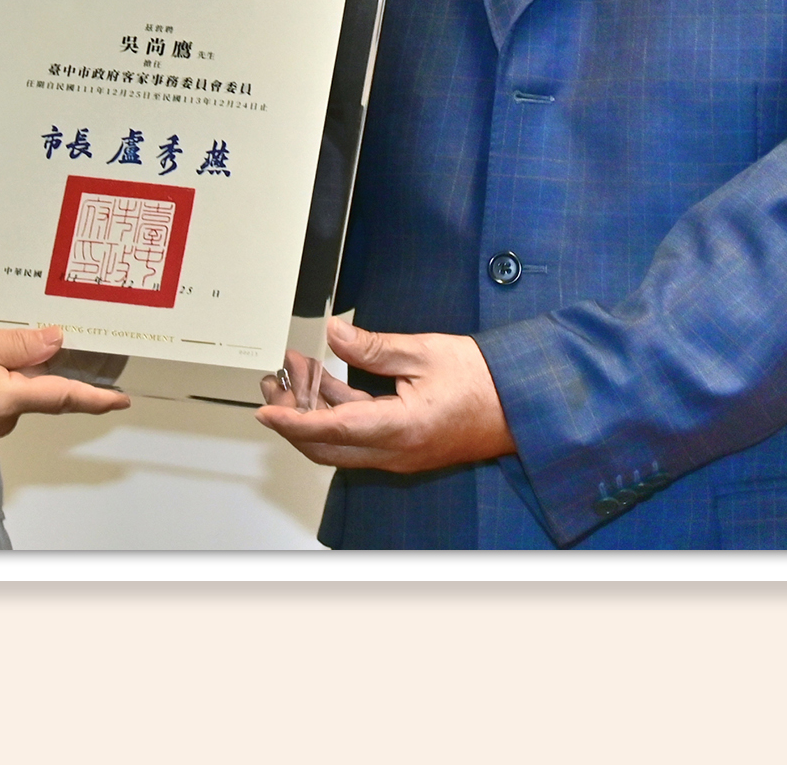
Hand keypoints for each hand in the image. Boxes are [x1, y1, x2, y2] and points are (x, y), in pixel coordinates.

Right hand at [0, 324, 129, 440]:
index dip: (97, 399)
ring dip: (15, 367)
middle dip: (43, 364)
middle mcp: (3, 419)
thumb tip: (58, 342)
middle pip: (41, 389)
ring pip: (17, 390)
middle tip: (42, 331)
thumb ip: (20, 344)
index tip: (123, 400)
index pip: (65, 398)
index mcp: (8, 401)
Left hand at [253, 316, 515, 472]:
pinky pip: (358, 437)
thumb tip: (335, 334)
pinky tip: (325, 383)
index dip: (291, 421)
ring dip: (312, 414)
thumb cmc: (484, 381)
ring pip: (339, 443)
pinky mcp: (404, 446)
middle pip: (325, 446)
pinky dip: (336, 414)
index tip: (264, 411)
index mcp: (400, 428)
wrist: (522, 404)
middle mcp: (396, 451)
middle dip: (292, 417)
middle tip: (272, 384)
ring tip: (294, 374)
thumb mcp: (424, 351)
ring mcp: (399, 453)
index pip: (329, 431)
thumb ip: (373, 346)